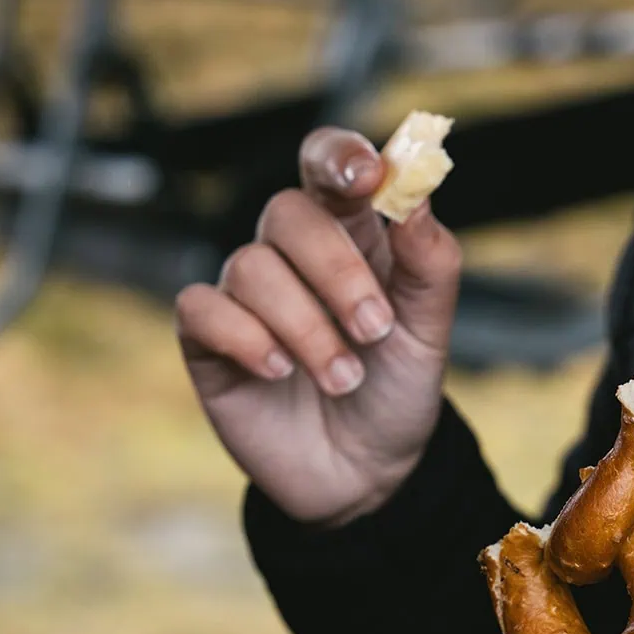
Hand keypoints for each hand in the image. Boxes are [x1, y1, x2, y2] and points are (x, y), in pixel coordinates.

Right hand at [175, 127, 463, 525]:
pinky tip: (280, 373)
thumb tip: (417, 194)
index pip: (329, 168)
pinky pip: (203, 308)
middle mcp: (292, 255)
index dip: (339, 157)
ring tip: (345, 379)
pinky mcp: (209, 341)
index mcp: (350, 236)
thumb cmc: (396, 392)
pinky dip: (246, 338)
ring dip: (306, 327)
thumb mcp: (429, 333)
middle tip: (374, 330)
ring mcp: (247, 296)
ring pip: (251, 267)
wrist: (366, 476)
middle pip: (288, 212)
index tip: (366, 176)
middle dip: (336, 271)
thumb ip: (430, 263)